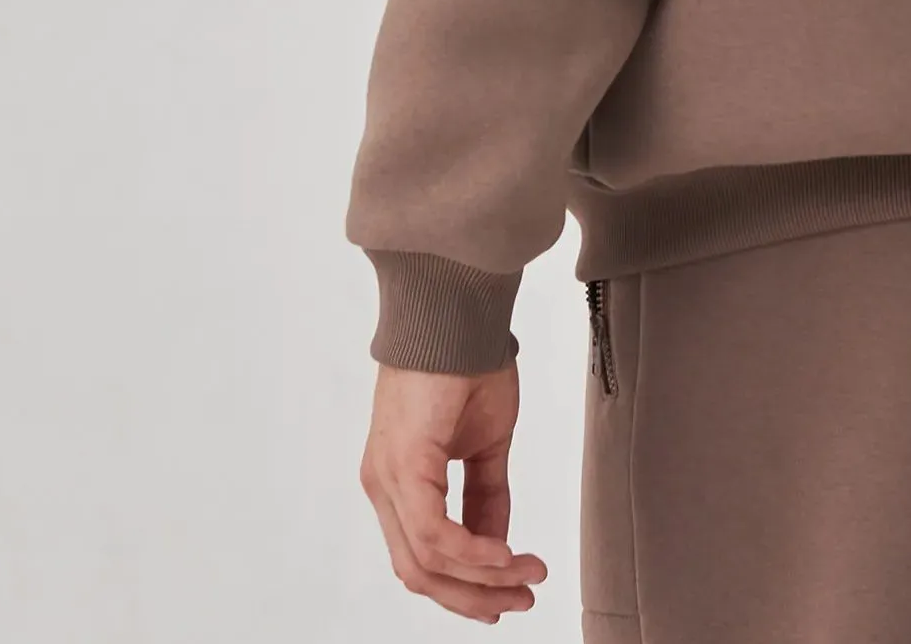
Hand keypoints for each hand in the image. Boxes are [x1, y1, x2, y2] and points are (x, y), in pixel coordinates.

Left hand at [361, 362, 548, 621]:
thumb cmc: (468, 361)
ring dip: (483, 579)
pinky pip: (432, 533)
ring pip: (426, 562)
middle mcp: (383, 486)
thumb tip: (497, 546)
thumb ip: (486, 496)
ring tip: (527, 576)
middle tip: (522, 600)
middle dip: (476, 596)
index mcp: (398, 481)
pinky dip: (472, 552)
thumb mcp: (486, 443)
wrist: (458, 311)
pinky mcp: (402, 465)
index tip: (509, 593)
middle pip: (421, 572)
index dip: (466, 586)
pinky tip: (506, 555)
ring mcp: (387, 478)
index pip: (423, 556)